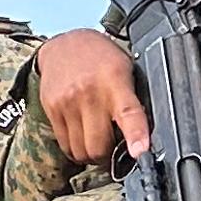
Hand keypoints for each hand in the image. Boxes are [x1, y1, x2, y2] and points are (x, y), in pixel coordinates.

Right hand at [37, 28, 151, 163]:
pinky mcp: (52, 109)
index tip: (141, 152)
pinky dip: (76, 149)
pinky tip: (82, 137)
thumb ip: (132, 100)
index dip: (136, 135)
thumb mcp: (125, 69)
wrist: (65, 45)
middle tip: (113, 148)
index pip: (128, 112)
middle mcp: (90, 93)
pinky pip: (65, 145)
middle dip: (108, 155)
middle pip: (99, 146)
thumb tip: (147, 135)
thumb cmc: (101, 59)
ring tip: (97, 141)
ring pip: (81, 151)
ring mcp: (68, 102)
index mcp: (115, 81)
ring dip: (91, 155)